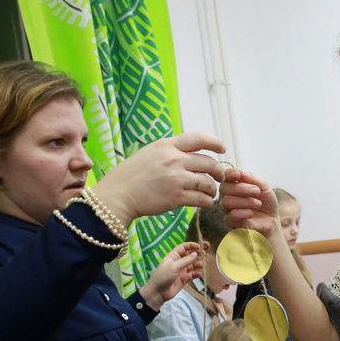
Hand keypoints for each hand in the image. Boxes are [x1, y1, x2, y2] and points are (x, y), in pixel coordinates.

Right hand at [92, 133, 226, 225]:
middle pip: (209, 163)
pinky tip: (203, 202)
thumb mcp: (149, 153)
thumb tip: (190, 154)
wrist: (118, 196)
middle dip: (218, 172)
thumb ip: (170, 151)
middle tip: (219, 178)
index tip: (222, 149)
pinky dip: (206, 201)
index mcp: (166, 145)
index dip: (215, 142)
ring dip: (212, 189)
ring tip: (208, 193)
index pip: (199, 138)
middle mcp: (173, 159)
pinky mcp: (176, 197)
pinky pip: (201, 199)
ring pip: (207, 183)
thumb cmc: (131, 176)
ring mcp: (176, 178)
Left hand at [139, 242, 202, 309]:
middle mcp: (178, 262)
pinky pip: (192, 274)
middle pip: (189, 255)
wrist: (158, 293)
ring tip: (202, 265)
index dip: (191, 246)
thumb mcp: (173, 266)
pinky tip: (199, 274)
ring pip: (192, 265)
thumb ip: (185, 260)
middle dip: (197, 253)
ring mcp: (182, 271)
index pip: (183, 247)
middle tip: (205, 253)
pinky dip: (196, 273)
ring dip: (198, 264)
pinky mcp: (184, 279)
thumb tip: (196, 253)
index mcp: (173, 256)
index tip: (199, 247)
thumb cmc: (163, 276)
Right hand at [218, 169, 279, 237]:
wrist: (271, 219)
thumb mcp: (264, 187)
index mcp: (233, 184)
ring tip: (258, 204)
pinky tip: (252, 213)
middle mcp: (227, 195)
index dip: (229, 174)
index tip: (238, 174)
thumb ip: (253, 179)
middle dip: (241, 188)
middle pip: (224, 188)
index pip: (225, 177)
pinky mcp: (230, 222)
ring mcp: (227, 209)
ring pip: (227, 201)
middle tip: (256, 192)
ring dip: (245, 201)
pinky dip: (243, 213)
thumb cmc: (265, 202)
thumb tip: (242, 173)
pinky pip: (231, 215)